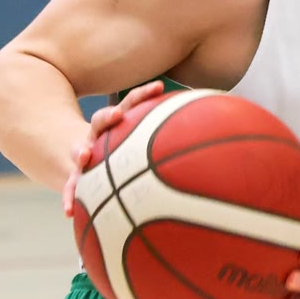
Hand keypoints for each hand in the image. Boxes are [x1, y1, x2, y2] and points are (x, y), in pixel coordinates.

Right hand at [62, 81, 165, 216]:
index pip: (131, 103)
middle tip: (118, 115)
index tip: (159, 86)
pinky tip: (69, 212)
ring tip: (81, 156)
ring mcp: (84, 154)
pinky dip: (71, 198)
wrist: (80, 159)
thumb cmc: (126, 156)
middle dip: (109, 117)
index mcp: (119, 124)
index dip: (143, 95)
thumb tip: (231, 146)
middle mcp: (100, 135)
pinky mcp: (74, 175)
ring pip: (80, 152)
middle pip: (102, 121)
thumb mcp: (144, 148)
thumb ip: (176, 143)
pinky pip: (72, 187)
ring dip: (80, 153)